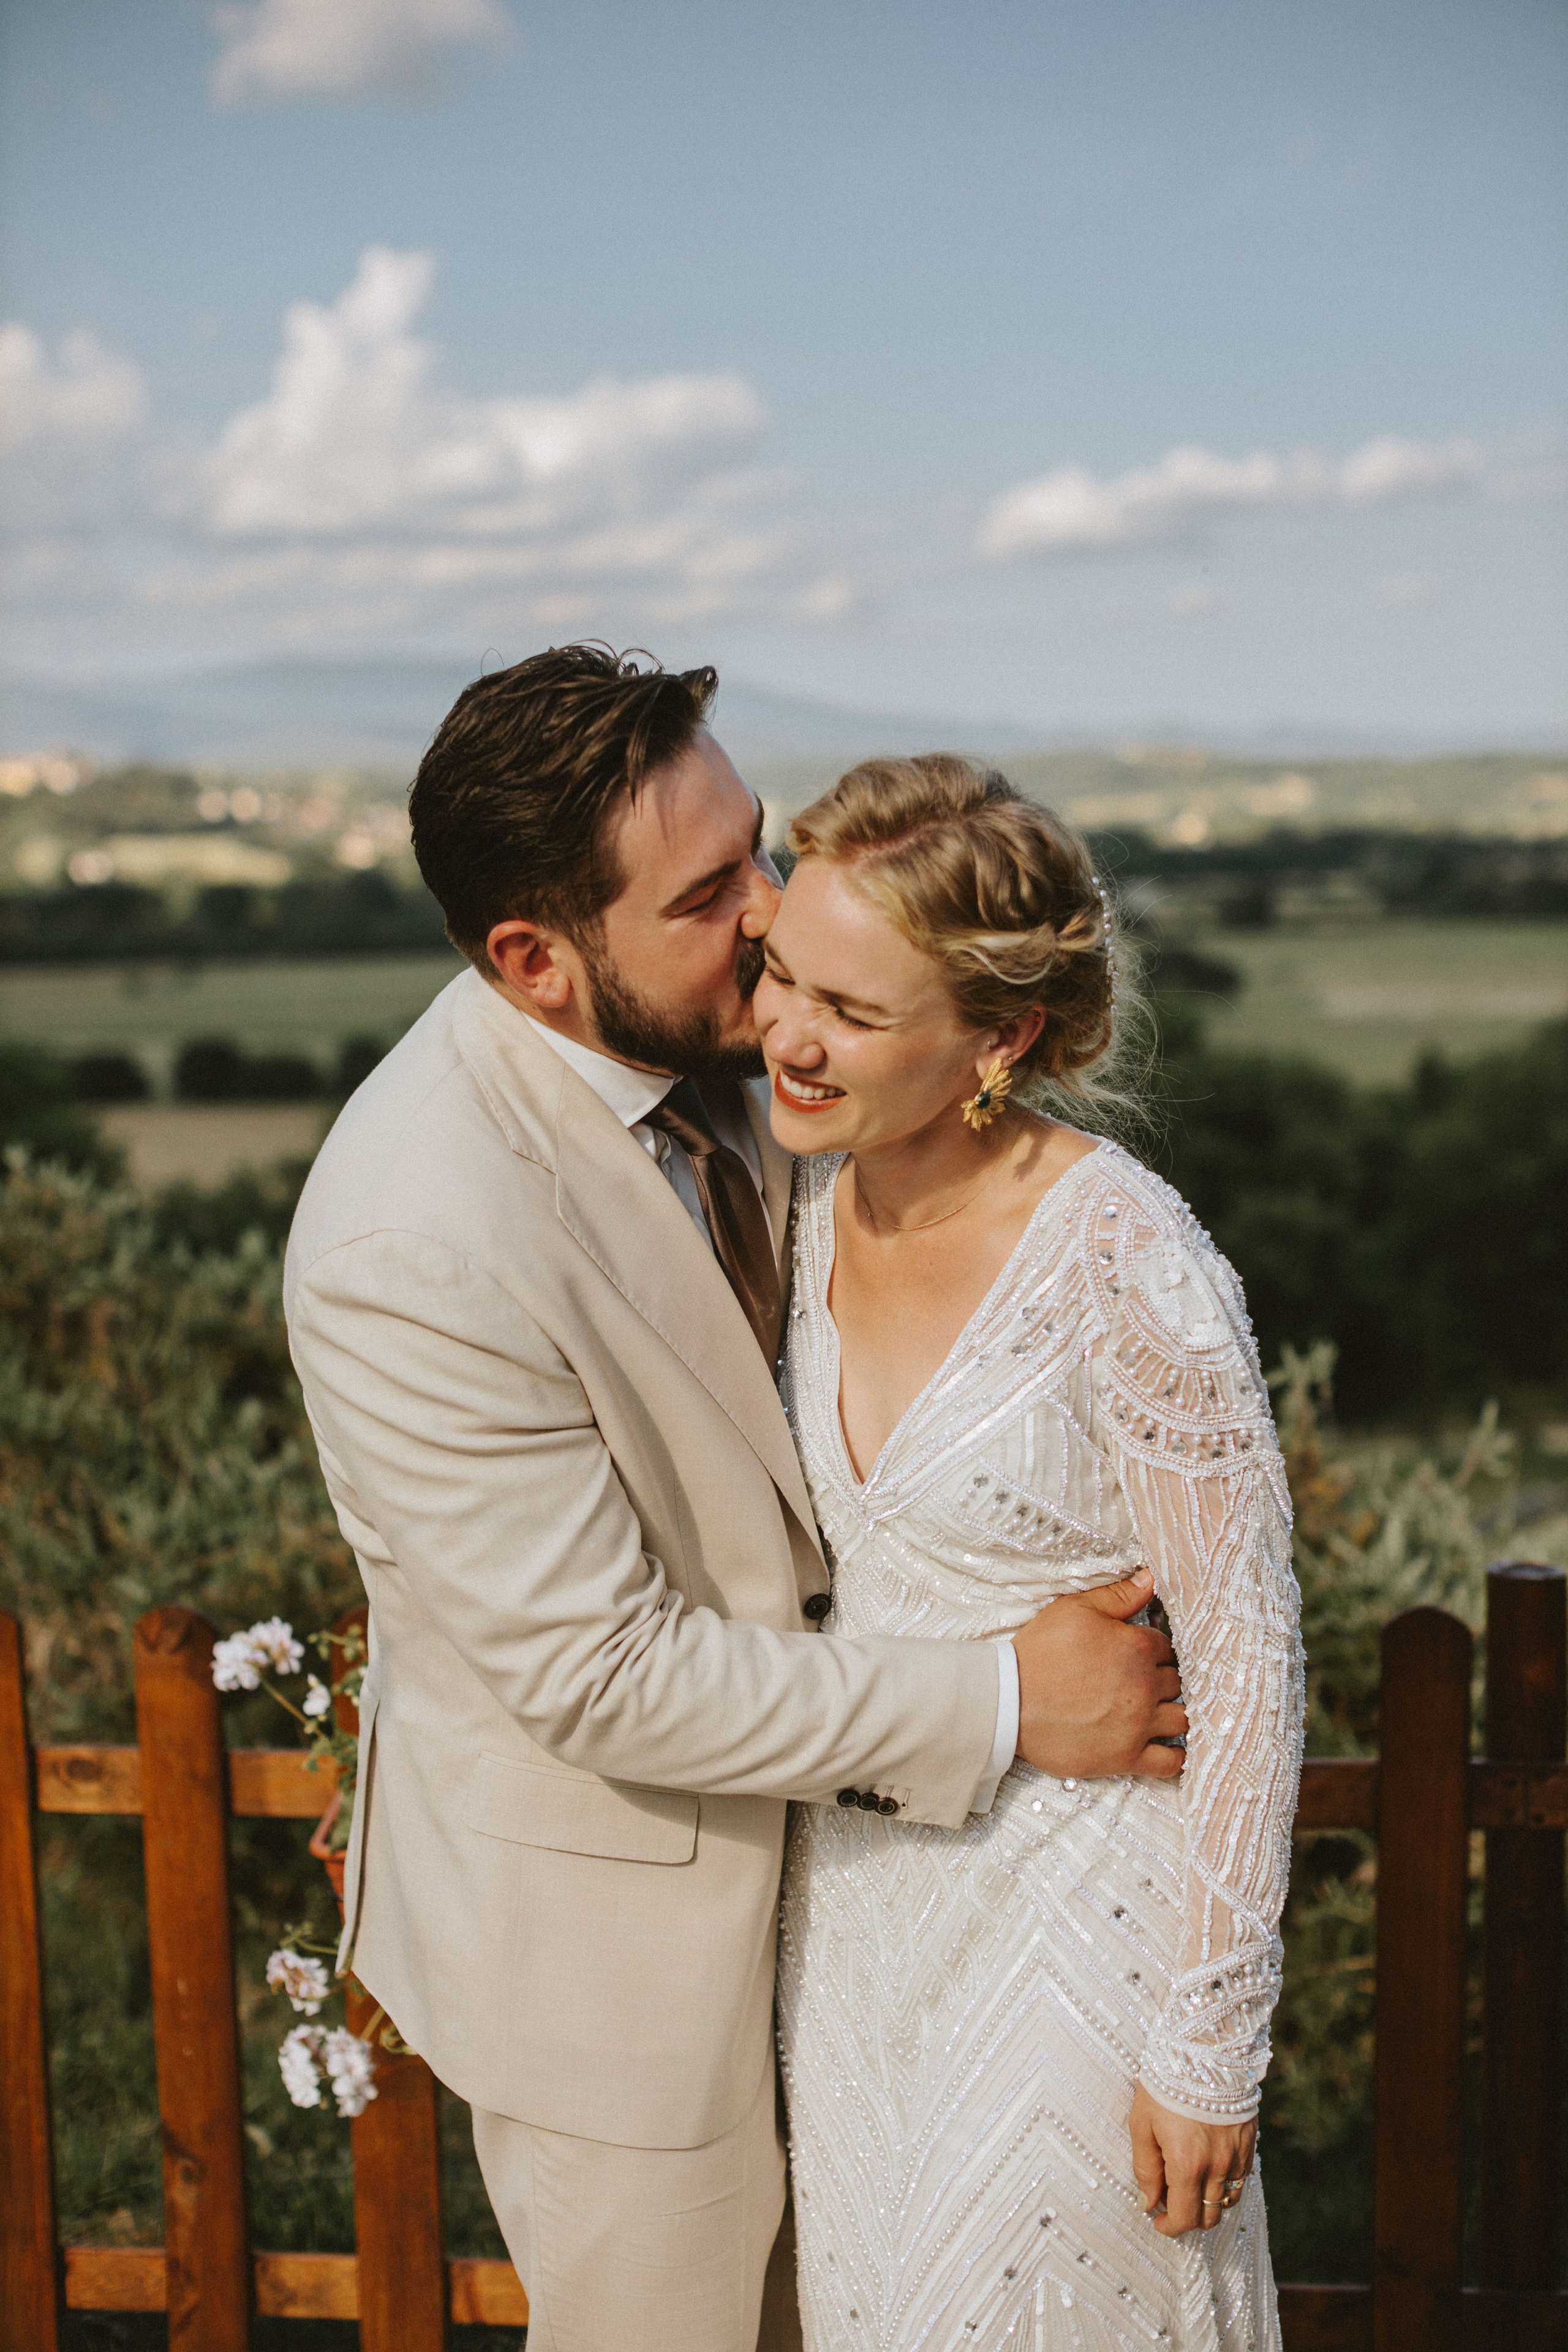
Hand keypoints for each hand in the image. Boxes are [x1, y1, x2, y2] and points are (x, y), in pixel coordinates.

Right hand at [1012, 1567, 1185, 1780]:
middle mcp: (1145, 1685)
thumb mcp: (1074, 1609)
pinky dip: (1175, 1756)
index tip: (1142, 1655)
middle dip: (1163, 1679)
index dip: (1154, 1649)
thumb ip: (1118, 1595)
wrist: (1009, 1701)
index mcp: (1136, 1647)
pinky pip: (1170, 1763)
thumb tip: (1151, 1578)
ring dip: (1173, 1712)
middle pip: (1177, 1681)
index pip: (1166, 1646)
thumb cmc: (1039, 1653)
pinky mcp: (1126, 1757)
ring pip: (1180, 1718)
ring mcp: (1139, 1725)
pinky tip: (1168, 1747)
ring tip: (1159, 1711)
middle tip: (1145, 1682)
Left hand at [1129, 2082, 1255, 2235]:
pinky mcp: (1249, 2141)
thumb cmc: (1165, 2082)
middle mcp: (1217, 2166)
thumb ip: (1145, 2168)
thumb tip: (1148, 2202)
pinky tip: (1209, 2166)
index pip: (1185, 2218)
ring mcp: (1237, 2154)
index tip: (1157, 2220)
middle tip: (1171, 2201)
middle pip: (1209, 2216)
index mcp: (1187, 2164)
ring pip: (1228, 2200)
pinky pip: (1241, 2177)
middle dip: (1189, 2217)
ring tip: (1189, 2184)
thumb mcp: (1142, 2122)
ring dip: (1208, 2201)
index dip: (1169, 2227)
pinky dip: (1225, 2182)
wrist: (1203, 2047)